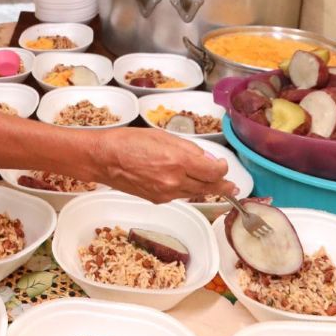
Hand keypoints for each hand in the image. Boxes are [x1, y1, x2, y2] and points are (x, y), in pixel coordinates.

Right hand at [91, 128, 233, 202]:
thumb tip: (206, 158)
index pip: (213, 171)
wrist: (103, 160)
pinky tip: (187, 184)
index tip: (222, 165)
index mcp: (178, 161)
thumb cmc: (128, 141)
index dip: (222, 169)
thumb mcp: (161, 136)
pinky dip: (187, 190)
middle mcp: (175, 180)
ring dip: (206, 189)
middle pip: (208, 187)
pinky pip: (179, 196)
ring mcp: (166, 193)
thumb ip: (187, 148)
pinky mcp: (157, 200)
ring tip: (217, 187)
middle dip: (222, 186)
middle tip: (232, 187)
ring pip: (195, 194)